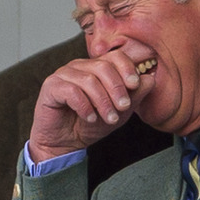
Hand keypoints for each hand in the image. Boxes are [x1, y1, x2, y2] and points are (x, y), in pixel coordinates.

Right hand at [28, 51, 154, 162]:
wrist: (65, 143)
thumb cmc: (90, 124)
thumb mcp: (119, 112)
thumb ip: (134, 96)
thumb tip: (149, 79)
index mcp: (96, 67)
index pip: (115, 56)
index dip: (127, 68)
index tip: (135, 85)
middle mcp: (79, 66)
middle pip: (103, 66)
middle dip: (117, 88)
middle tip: (124, 107)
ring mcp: (63, 75)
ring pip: (88, 79)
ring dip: (103, 101)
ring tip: (109, 118)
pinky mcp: (50, 87)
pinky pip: (71, 91)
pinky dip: (84, 106)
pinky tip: (90, 117)